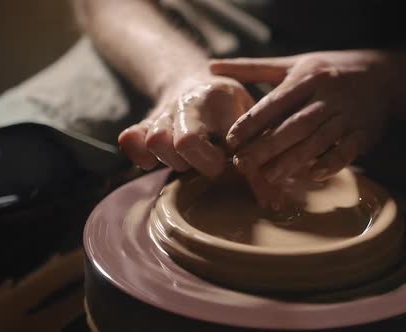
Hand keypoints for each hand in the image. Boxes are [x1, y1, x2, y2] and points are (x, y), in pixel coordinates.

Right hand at [118, 75, 283, 207]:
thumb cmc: (231, 108)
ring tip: (190, 161)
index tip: (237, 172)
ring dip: (173, 162)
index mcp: (216, 99)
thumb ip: (260, 155)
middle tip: (214, 165)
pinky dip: (139, 155)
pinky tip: (155, 163)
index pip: (216, 138)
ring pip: (154, 142)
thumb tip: (274, 203)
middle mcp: (185, 104)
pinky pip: (131, 140)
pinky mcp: (144, 126)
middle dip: (198, 164)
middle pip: (179, 142)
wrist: (193, 79)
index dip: (224, 165)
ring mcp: (162, 115)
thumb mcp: (252, 119)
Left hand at [210, 50, 390, 183]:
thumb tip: (212, 66)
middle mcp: (328, 95)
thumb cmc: (327, 70)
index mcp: (308, 77)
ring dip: (294, 160)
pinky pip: (347, 150)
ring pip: (318, 140)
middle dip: (268, 146)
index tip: (231, 139)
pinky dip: (331, 163)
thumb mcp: (293, 64)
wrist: (382, 75)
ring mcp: (348, 115)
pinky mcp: (364, 133)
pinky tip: (313, 176)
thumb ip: (254, 68)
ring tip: (270, 177)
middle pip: (295, 124)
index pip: (276, 102)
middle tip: (244, 165)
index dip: (253, 121)